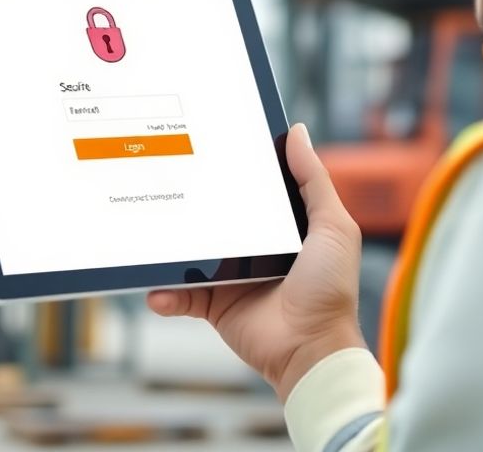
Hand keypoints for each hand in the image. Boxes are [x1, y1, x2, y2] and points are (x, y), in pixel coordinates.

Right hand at [147, 123, 366, 401]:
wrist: (311, 349)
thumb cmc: (330, 289)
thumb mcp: (332, 226)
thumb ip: (313, 180)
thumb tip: (295, 133)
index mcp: (281, 226)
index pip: (251, 189)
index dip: (233, 168)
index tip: (207, 142)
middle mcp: (253, 247)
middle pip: (214, 216)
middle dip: (190, 202)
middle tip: (164, 179)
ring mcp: (230, 276)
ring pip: (190, 254)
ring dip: (169, 248)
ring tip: (150, 234)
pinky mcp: (214, 304)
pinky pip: (181, 294)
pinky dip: (165, 292)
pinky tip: (157, 289)